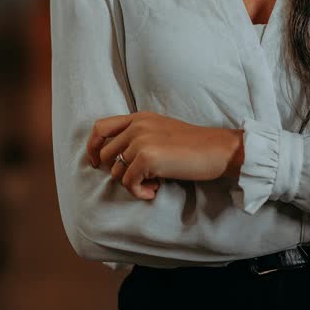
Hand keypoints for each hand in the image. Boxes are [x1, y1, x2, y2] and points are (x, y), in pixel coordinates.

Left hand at [86, 112, 240, 199]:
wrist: (218, 149)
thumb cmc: (194, 145)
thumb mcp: (162, 131)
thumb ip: (139, 136)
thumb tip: (117, 160)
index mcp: (139, 117)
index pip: (100, 128)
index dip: (92, 148)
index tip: (96, 163)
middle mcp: (136, 126)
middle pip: (105, 155)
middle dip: (117, 173)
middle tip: (141, 179)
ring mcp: (140, 140)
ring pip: (116, 172)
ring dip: (132, 184)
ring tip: (154, 183)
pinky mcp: (147, 157)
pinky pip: (129, 183)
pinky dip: (140, 192)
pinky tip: (156, 190)